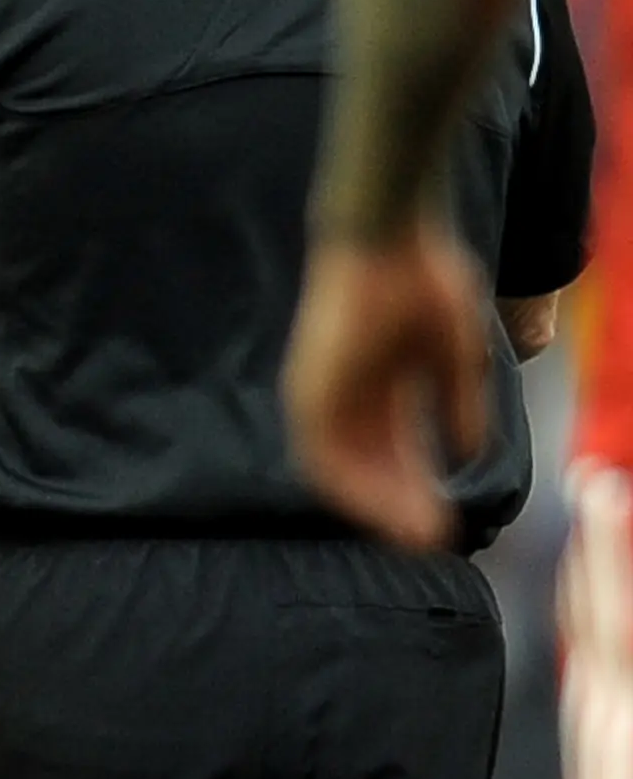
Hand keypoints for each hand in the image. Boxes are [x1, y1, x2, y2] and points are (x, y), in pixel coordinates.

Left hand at [283, 222, 490, 549]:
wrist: (386, 239)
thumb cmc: (422, 280)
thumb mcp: (454, 353)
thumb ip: (457, 404)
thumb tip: (469, 453)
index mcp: (379, 389)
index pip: (395, 454)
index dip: (417, 489)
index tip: (444, 520)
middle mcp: (346, 399)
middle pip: (370, 470)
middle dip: (401, 505)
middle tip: (432, 539)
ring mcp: (322, 397)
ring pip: (345, 472)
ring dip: (379, 505)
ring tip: (415, 532)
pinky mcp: (308, 392)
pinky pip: (323, 457)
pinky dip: (353, 485)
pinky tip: (383, 507)